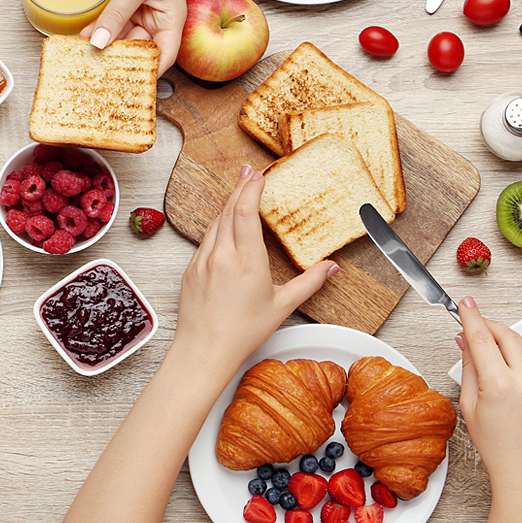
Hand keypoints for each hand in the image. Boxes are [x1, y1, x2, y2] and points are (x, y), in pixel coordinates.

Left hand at [79, 0, 186, 76]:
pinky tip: (85, 34)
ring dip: (106, 42)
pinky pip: (115, 19)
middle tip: (95, 69)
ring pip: (123, 34)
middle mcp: (159, 19)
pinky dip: (101, 26)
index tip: (124, 85)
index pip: (162, 58)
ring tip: (84, 53)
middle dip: (118, 58)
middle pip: (139, 48)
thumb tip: (99, 43)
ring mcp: (144, 8)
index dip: (145, 73)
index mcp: (172, 21)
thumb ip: (115, 17)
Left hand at [174, 165, 338, 370]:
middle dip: (240, 188)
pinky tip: (222, 224)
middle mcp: (222, 256)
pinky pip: (205, 240)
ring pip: (215, 223)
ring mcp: (203, 261)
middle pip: (229, 210)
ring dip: (227, 204)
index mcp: (247, 262)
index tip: (258, 175)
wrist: (204, 350)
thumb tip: (330, 268)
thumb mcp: (281, 307)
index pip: (245, 213)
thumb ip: (309, 283)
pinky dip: (216, 226)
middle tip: (249, 171)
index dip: (251, 189)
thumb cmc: (241, 333)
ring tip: (238, 191)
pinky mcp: (191, 269)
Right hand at [457, 297, 521, 518]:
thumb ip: (468, 368)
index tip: (465, 304)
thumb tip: (465, 342)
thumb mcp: (470, 407)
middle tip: (475, 327)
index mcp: (500, 386)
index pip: (482, 337)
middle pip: (507, 335)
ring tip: (493, 354)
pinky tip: (513, 376)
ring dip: (507, 342)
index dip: (471, 316)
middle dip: (489, 326)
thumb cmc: (498, 448)